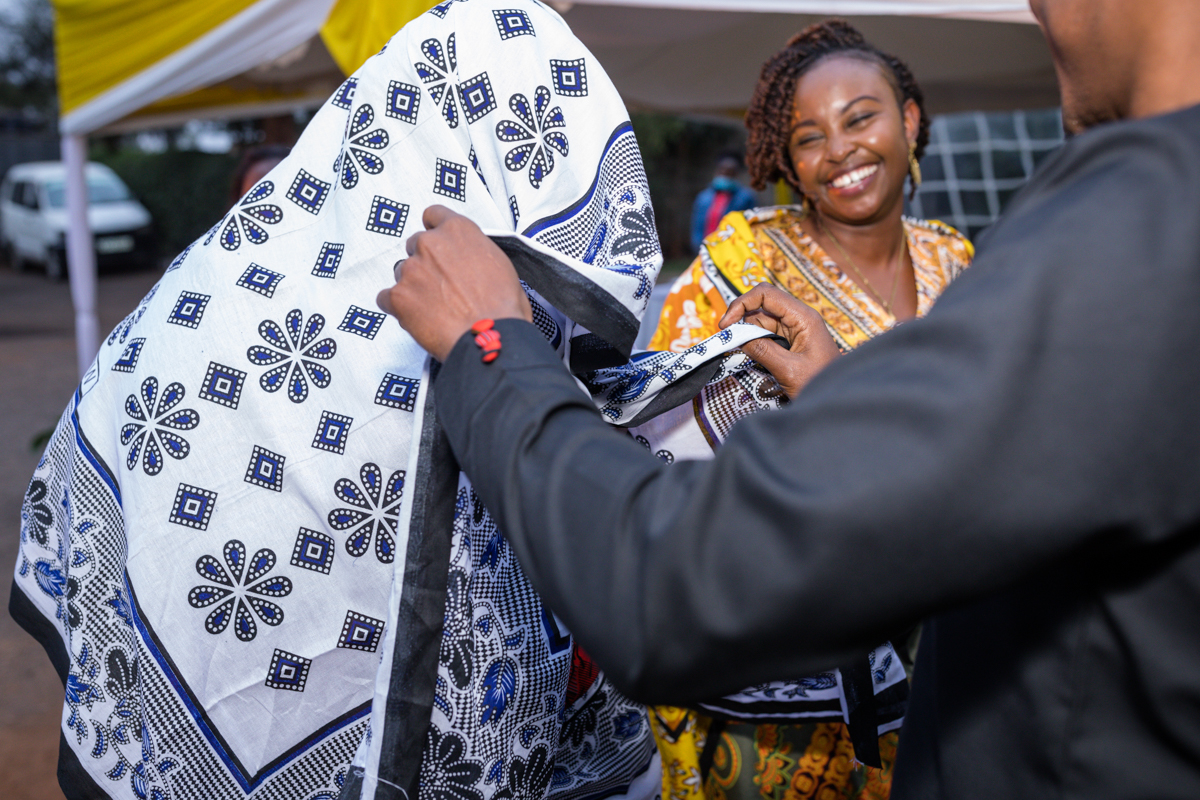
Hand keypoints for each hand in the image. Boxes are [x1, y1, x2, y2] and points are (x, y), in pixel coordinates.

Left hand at [377, 206, 531, 360]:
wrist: (491, 338)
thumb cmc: (502, 309)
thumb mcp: (500, 265)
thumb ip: (476, 253)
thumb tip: (470, 261)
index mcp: (459, 231)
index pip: (433, 215)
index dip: (435, 230)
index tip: (437, 243)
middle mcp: (431, 244)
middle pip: (415, 244)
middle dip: (425, 262)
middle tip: (440, 284)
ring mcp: (411, 269)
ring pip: (401, 272)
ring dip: (413, 285)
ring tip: (433, 306)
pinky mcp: (398, 296)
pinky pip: (386, 298)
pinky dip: (398, 308)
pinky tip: (418, 318)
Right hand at [718, 284, 840, 399]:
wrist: (839, 400)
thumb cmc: (821, 384)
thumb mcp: (788, 370)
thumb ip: (762, 351)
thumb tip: (738, 338)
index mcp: (803, 317)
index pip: (766, 294)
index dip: (742, 304)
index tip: (726, 324)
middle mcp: (799, 317)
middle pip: (762, 304)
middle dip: (742, 317)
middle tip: (727, 336)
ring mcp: (795, 328)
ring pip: (762, 319)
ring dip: (747, 331)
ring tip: (736, 347)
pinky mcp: (791, 340)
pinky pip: (767, 332)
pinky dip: (754, 339)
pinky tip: (747, 350)